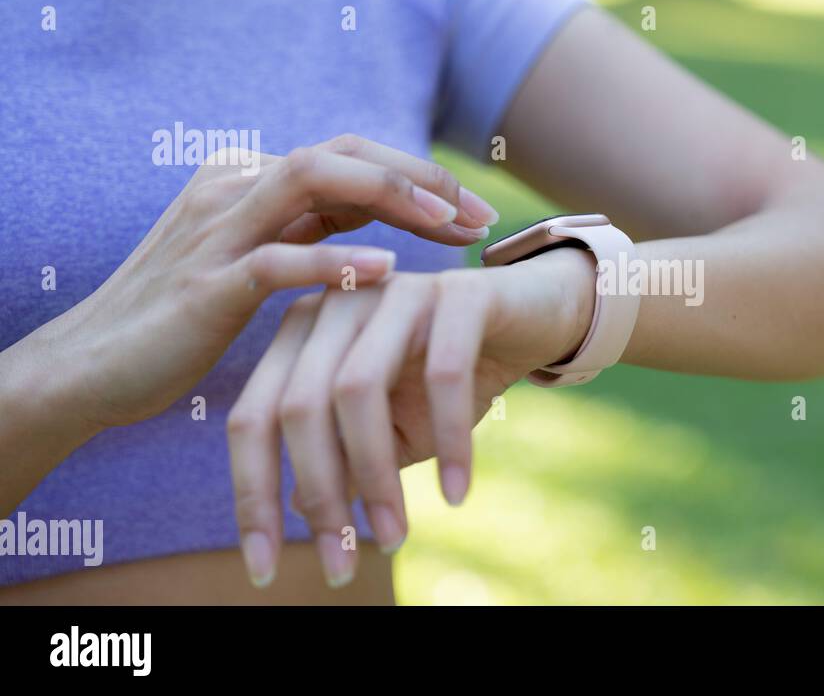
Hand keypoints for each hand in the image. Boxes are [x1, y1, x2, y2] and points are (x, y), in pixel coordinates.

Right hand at [17, 134, 498, 432]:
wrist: (90, 367)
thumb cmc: (181, 319)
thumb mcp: (253, 262)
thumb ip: (306, 233)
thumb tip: (378, 223)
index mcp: (249, 181)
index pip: (350, 156)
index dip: (419, 178)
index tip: (474, 215)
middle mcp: (235, 188)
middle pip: (344, 152)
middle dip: (421, 176)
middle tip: (480, 216)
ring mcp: (218, 231)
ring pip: (314, 179)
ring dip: (391, 196)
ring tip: (449, 226)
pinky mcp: (206, 284)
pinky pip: (278, 259)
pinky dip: (335, 262)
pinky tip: (388, 273)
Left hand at [227, 247, 596, 587]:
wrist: (537, 317)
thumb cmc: (455, 374)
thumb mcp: (393, 426)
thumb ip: (342, 458)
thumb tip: (292, 508)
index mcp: (303, 332)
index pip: (253, 417)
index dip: (252, 496)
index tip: (263, 569)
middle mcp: (337, 303)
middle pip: (299, 407)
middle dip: (320, 496)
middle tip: (341, 566)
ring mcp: (395, 290)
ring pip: (358, 390)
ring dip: (376, 477)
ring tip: (395, 537)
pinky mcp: (459, 293)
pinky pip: (444, 375)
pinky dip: (449, 442)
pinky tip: (455, 495)